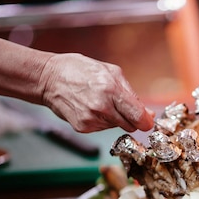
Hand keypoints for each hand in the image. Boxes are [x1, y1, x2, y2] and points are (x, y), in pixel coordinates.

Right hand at [38, 53, 154, 132]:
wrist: (49, 78)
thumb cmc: (81, 70)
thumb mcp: (111, 72)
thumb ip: (131, 94)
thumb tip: (148, 114)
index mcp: (111, 90)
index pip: (139, 117)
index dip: (147, 121)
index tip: (148, 120)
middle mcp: (102, 108)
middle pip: (131, 126)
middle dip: (131, 118)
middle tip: (121, 106)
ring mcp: (91, 120)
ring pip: (117, 127)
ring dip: (114, 117)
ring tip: (100, 102)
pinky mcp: (83, 128)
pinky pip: (102, 128)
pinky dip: (101, 120)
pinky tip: (91, 108)